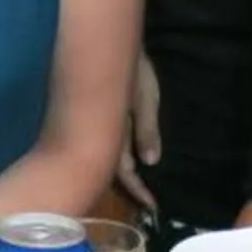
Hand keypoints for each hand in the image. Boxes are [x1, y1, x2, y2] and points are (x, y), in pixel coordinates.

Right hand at [113, 51, 162, 212]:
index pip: (124, 171)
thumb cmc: (131, 68)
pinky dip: (118, 155)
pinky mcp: (98, 117)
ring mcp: (98, 125)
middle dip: (131, 186)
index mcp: (114, 131)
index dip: (138, 190)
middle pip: (113, 169)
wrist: (109, 42)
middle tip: (147, 203)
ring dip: (124, 172)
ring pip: (109, 156)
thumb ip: (146, 128)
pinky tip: (127, 158)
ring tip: (140, 186)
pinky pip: (107, 142)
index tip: (152, 208)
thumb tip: (150, 162)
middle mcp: (103, 133)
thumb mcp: (145, 97)